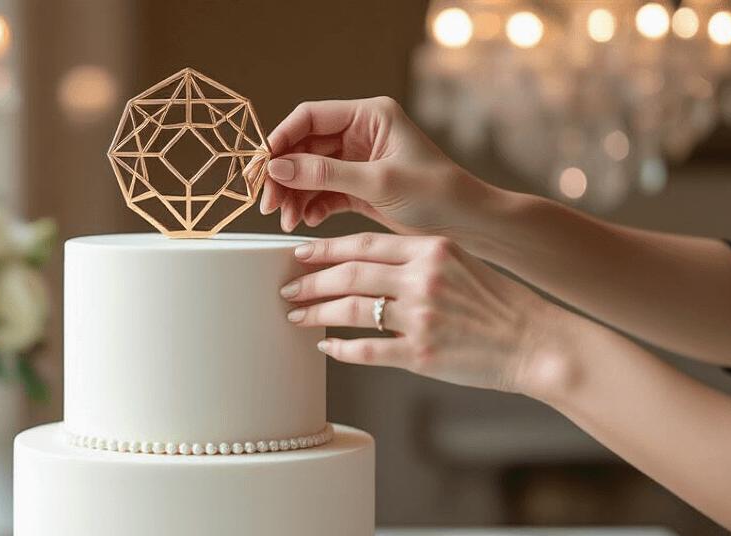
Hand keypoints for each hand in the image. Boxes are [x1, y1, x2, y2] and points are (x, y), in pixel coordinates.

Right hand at [260, 97, 474, 234]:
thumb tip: (278, 168)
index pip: (310, 117)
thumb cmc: (438, 193)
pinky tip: (308, 220)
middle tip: (269, 203)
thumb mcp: (378, 181)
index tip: (262, 167)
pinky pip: (323, 193)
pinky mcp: (358, 188)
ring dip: (294, 196)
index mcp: (370, 115)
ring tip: (288, 220)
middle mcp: (361, 133)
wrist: (468, 224)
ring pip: (309, 173)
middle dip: (284, 176)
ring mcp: (358, 161)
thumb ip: (325, 174)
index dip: (281, 140)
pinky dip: (311, 207)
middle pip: (304, 147)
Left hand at [280, 233, 566, 393]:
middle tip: (288, 289)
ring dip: (316, 313)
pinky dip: (339, 349)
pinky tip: (325, 347)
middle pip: (349, 275)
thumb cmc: (498, 304)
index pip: (364, 244)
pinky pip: (366, 351)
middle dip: (311, 282)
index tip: (299, 254)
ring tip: (297, 315)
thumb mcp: (460, 263)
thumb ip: (417, 259)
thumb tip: (367, 264)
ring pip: (350, 311)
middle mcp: (423, 280)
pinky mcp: (421, 355)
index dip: (325, 250)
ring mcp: (421, 318)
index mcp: (432, 250)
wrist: (534, 341)